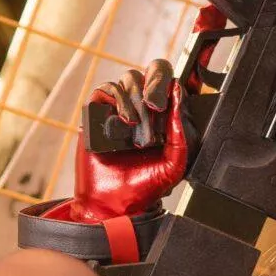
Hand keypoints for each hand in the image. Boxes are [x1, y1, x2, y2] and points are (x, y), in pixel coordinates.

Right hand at [59, 57, 186, 222]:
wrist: (116, 204)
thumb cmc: (144, 186)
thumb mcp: (174, 162)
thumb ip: (180, 130)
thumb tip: (179, 93)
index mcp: (162, 116)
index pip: (168, 80)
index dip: (168, 81)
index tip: (169, 99)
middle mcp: (140, 107)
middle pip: (149, 71)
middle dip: (155, 83)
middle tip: (155, 106)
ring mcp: (117, 109)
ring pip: (128, 78)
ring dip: (135, 98)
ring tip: (135, 125)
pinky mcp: (96, 114)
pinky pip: (105, 90)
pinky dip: (116, 99)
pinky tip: (123, 121)